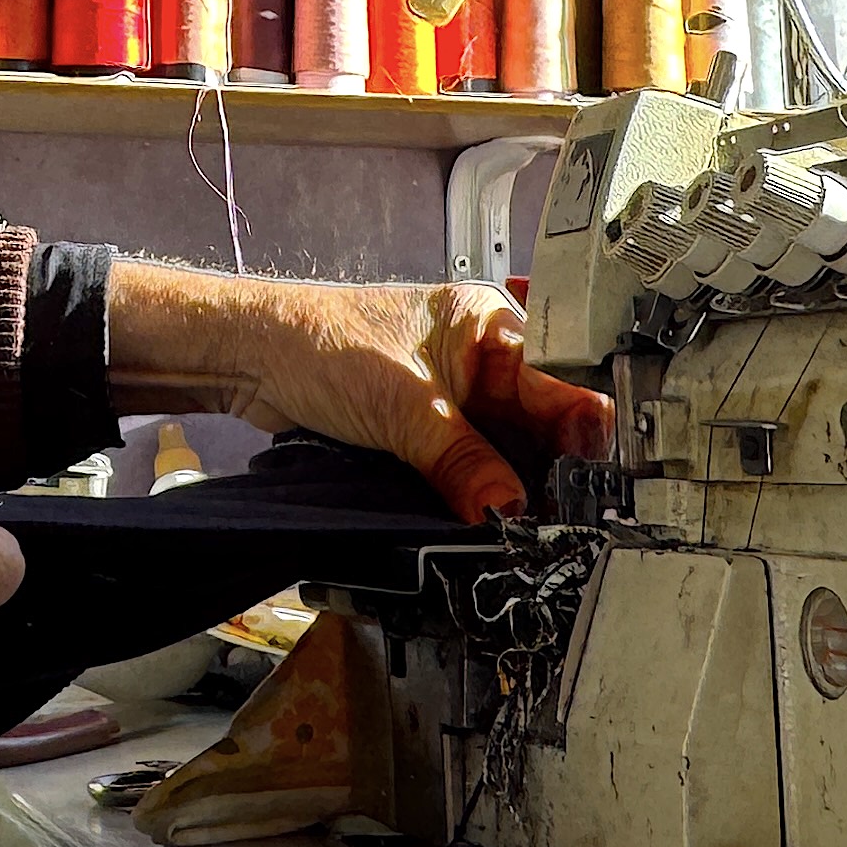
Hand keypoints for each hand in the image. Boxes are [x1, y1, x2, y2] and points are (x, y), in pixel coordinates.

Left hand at [102, 268, 613, 522]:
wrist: (251, 359)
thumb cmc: (317, 345)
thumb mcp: (405, 409)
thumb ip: (462, 461)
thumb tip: (508, 508)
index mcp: (488, 325)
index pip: (558, 380)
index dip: (581, 431)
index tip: (595, 479)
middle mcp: (479, 356)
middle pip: (541, 421)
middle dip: (550, 467)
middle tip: (565, 514)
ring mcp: (455, 393)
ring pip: (508, 447)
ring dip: (514, 483)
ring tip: (532, 521)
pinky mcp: (429, 425)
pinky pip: (471, 461)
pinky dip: (480, 488)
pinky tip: (490, 513)